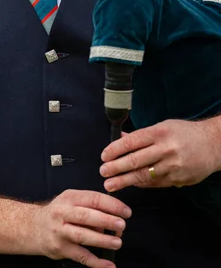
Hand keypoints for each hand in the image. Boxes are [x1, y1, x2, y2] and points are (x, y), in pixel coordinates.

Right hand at [32, 188, 131, 267]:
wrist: (34, 227)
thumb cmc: (59, 213)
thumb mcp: (71, 202)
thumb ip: (90, 207)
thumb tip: (113, 218)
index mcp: (70, 198)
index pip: (93, 198)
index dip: (111, 204)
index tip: (125, 211)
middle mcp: (63, 213)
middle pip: (87, 216)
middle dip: (106, 220)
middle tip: (122, 225)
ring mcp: (61, 232)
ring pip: (83, 236)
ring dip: (102, 240)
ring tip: (117, 242)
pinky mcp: (61, 249)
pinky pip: (81, 256)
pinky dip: (96, 262)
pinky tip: (108, 265)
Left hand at [100, 119, 218, 191]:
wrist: (212, 144)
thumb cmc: (183, 133)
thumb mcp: (162, 126)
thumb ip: (141, 135)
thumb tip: (120, 138)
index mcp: (159, 132)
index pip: (132, 142)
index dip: (115, 150)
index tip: (103, 156)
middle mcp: (165, 149)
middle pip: (135, 160)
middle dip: (116, 168)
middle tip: (102, 172)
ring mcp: (172, 166)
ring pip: (144, 175)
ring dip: (125, 181)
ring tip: (110, 185)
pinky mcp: (178, 179)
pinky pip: (155, 183)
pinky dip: (141, 184)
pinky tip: (131, 184)